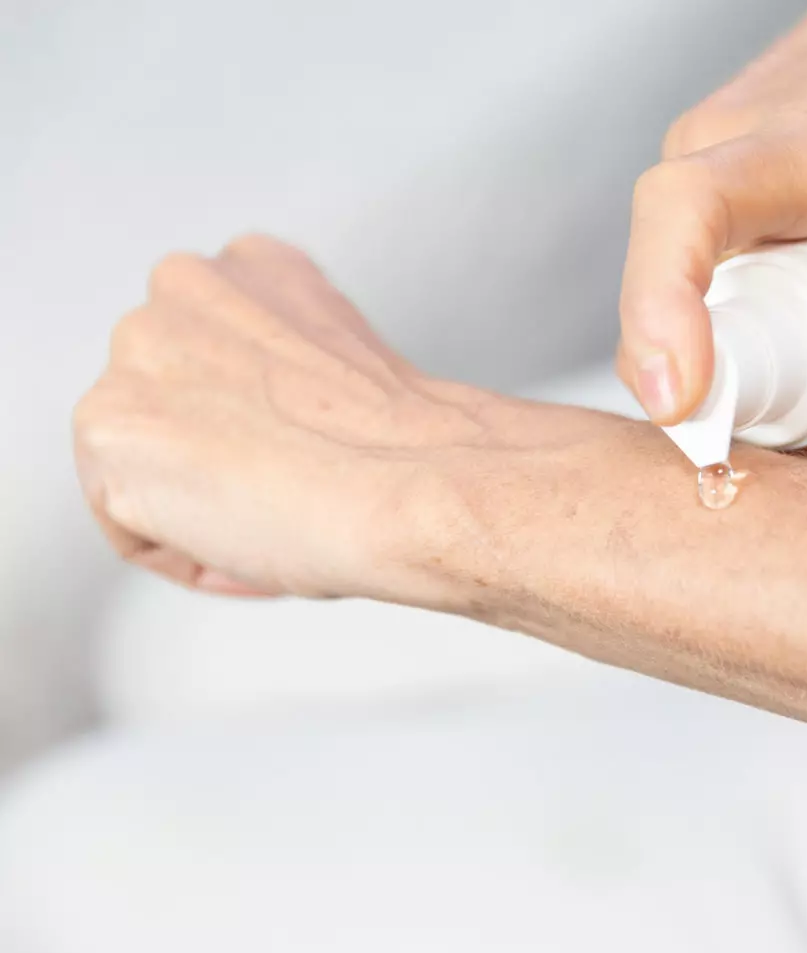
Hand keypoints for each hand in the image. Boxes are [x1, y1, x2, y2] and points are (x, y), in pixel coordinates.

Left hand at [72, 235, 577, 600]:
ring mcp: (136, 351)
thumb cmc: (412, 448)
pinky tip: (252, 541)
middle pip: (166, 406)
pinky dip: (189, 555)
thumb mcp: (344, 363)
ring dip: (200, 508)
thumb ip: (283, 367)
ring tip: (277, 518)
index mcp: (252, 264)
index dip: (262, 428)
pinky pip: (130, 526)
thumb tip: (267, 427)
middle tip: (290, 495)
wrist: (418, 480)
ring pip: (141, 465)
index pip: (214, 359)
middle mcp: (182, 286)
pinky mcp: (109, 427)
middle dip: (217, 458)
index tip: (306, 457)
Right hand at [619, 0, 806, 460]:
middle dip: (730, 396)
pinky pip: (712, 284)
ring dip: (753, 377)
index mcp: (795, 143)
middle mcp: (721, 150)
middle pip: (674, 294)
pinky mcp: (716, 195)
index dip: (662, 311)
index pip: (685, 215)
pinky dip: (757, 343)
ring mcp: (708, 170)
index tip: (681, 400)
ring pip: (691, 302)